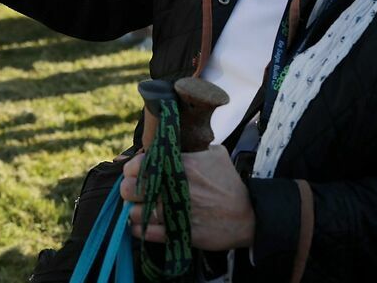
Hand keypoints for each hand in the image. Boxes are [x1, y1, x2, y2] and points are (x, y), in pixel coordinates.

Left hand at [119, 147, 254, 251]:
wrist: (249, 215)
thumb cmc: (230, 183)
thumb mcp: (215, 154)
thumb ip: (191, 147)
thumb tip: (168, 142)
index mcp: (181, 166)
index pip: (140, 165)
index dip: (132, 168)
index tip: (135, 171)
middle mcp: (174, 188)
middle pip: (130, 189)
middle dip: (128, 189)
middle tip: (133, 191)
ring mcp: (175, 212)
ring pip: (134, 212)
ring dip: (133, 210)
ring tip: (140, 208)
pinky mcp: (178, 234)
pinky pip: (144, 233)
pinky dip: (138, 229)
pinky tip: (143, 224)